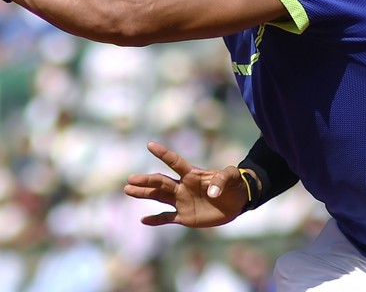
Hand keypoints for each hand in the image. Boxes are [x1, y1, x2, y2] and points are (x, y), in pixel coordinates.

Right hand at [123, 141, 247, 227]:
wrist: (237, 202)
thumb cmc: (234, 185)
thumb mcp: (232, 177)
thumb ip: (223, 179)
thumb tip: (212, 192)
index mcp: (192, 174)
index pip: (175, 162)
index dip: (164, 154)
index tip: (150, 145)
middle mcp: (183, 186)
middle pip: (161, 182)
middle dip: (146, 180)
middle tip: (130, 179)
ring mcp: (182, 201)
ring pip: (158, 197)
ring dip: (144, 194)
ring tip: (128, 190)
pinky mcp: (185, 216)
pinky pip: (167, 218)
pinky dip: (155, 220)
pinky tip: (143, 220)